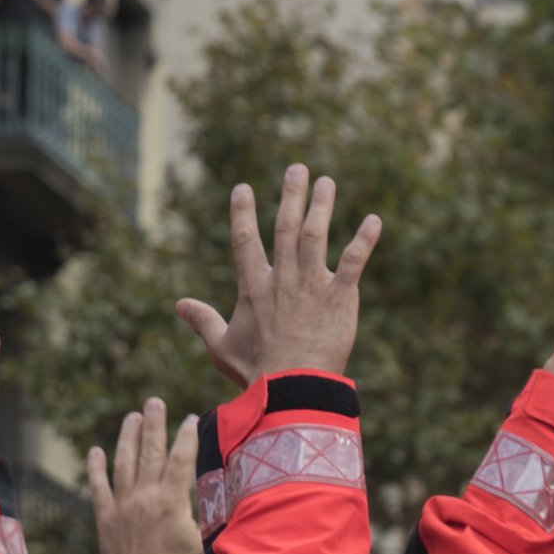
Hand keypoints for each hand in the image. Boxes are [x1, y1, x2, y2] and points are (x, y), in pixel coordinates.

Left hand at [87, 400, 208, 553]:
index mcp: (170, 502)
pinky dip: (96, 468)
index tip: (191, 418)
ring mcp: (121, 505)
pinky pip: (99, 487)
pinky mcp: (105, 517)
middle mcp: (144, 497)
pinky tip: (95, 451)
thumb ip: (216, 520)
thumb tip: (238, 502)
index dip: (186, 437)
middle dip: (154, 425)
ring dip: (128, 438)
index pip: (180, 460)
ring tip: (131, 417)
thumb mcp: (204, 545)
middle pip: (150, 453)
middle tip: (154, 402)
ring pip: (124, 464)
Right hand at [176, 164, 381, 383]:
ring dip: (322, 206)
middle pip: (286, 228)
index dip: (242, 213)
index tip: (242, 188)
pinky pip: (355, 261)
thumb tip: (179, 305)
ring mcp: (312, 284)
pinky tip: (374, 220)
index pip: (245, 241)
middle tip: (297, 168)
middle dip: (291, 196)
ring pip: (317, 235)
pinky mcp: (340, 296)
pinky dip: (364, 240)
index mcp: (254, 287)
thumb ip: (202, 321)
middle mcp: (283, 278)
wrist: (291, 385)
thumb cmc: (256, 370)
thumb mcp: (221, 345)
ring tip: (327, 181)